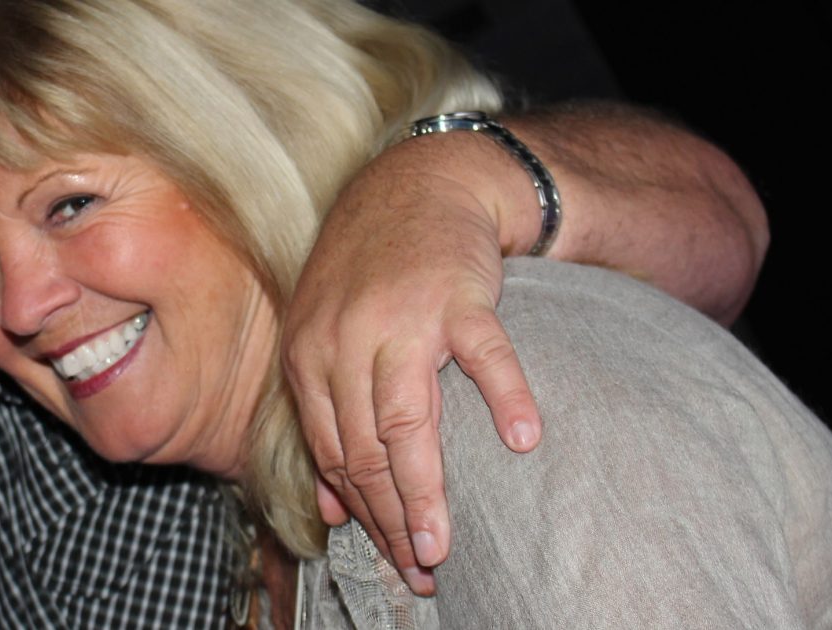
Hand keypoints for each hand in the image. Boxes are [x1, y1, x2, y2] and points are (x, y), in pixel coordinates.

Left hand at [283, 157, 542, 594]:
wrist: (417, 184)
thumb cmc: (370, 270)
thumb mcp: (325, 338)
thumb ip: (325, 415)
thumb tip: (329, 505)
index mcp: (309, 358)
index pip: (333, 456)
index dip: (364, 516)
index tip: (392, 559)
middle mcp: (344, 342)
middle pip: (364, 452)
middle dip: (392, 522)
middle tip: (423, 570)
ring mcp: (400, 319)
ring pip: (407, 424)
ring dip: (426, 493)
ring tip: (445, 543)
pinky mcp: (457, 295)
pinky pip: (483, 356)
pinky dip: (504, 398)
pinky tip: (522, 439)